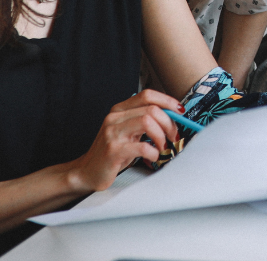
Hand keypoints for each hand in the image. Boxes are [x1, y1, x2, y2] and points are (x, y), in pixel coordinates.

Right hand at [66, 89, 181, 193]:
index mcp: (120, 109)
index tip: (180, 111)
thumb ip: (145, 121)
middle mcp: (115, 117)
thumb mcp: (128, 132)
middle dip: (169, 123)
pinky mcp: (113, 151)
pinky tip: (153, 157)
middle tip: (173, 136)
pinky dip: (153, 152)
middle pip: (151, 109)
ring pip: (147, 122)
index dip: (167, 100)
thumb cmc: (113, 152)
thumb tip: (173, 116)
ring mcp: (112, 133)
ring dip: (162, 136)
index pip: (147, 95)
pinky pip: (142, 146)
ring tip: (163, 147)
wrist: (87, 172)